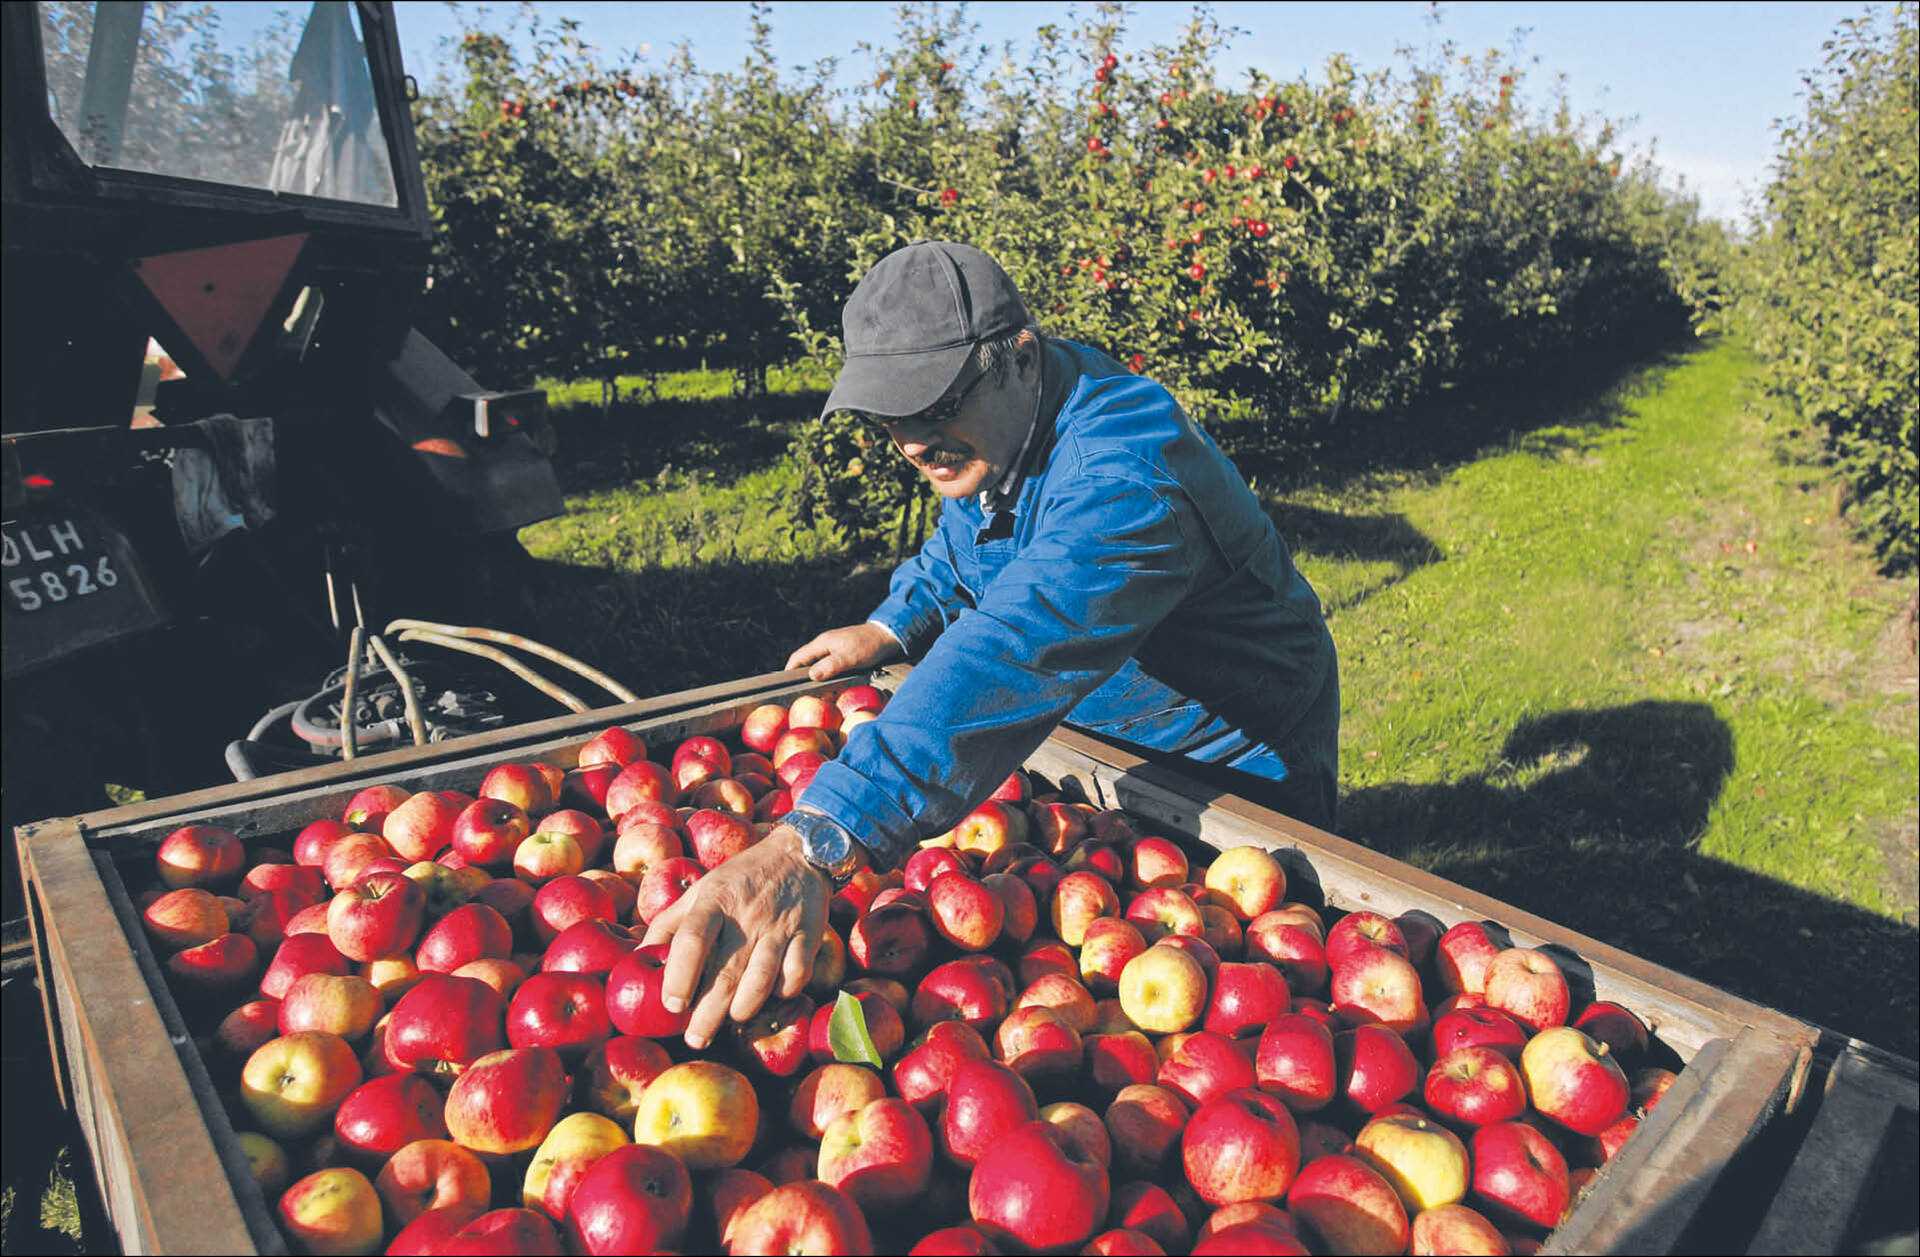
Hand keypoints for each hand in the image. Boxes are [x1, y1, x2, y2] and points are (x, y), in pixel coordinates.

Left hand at [640, 825, 828, 1049]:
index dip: (679, 976)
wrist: (797, 854)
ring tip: (731, 1021)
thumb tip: (639, 959)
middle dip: (708, 1014)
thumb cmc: (739, 879)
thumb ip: (669, 923)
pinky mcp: (808, 935)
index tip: (672, 1006)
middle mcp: (746, 915)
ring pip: (762, 979)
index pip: (692, 940)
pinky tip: (772, 996)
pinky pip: (797, 974)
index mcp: (713, 901)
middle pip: (725, 972)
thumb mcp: (700, 890)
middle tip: (695, 1039)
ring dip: (744, 1008)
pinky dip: (784, 991)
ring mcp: (780, 926)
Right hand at [785, 622, 901, 681]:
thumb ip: (830, 666)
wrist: (888, 635)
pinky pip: (829, 664)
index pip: (798, 657)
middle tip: (801, 692)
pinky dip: (827, 674)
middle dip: (802, 676)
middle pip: (807, 661)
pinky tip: (832, 684)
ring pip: (818, 664)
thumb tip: (812, 675)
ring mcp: (834, 647)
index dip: (790, 670)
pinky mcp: (843, 652)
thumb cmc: (868, 646)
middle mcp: (825, 644)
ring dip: (816, 676)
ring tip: (817, 691)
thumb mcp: (849, 658)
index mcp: (822, 643)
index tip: (785, 685)